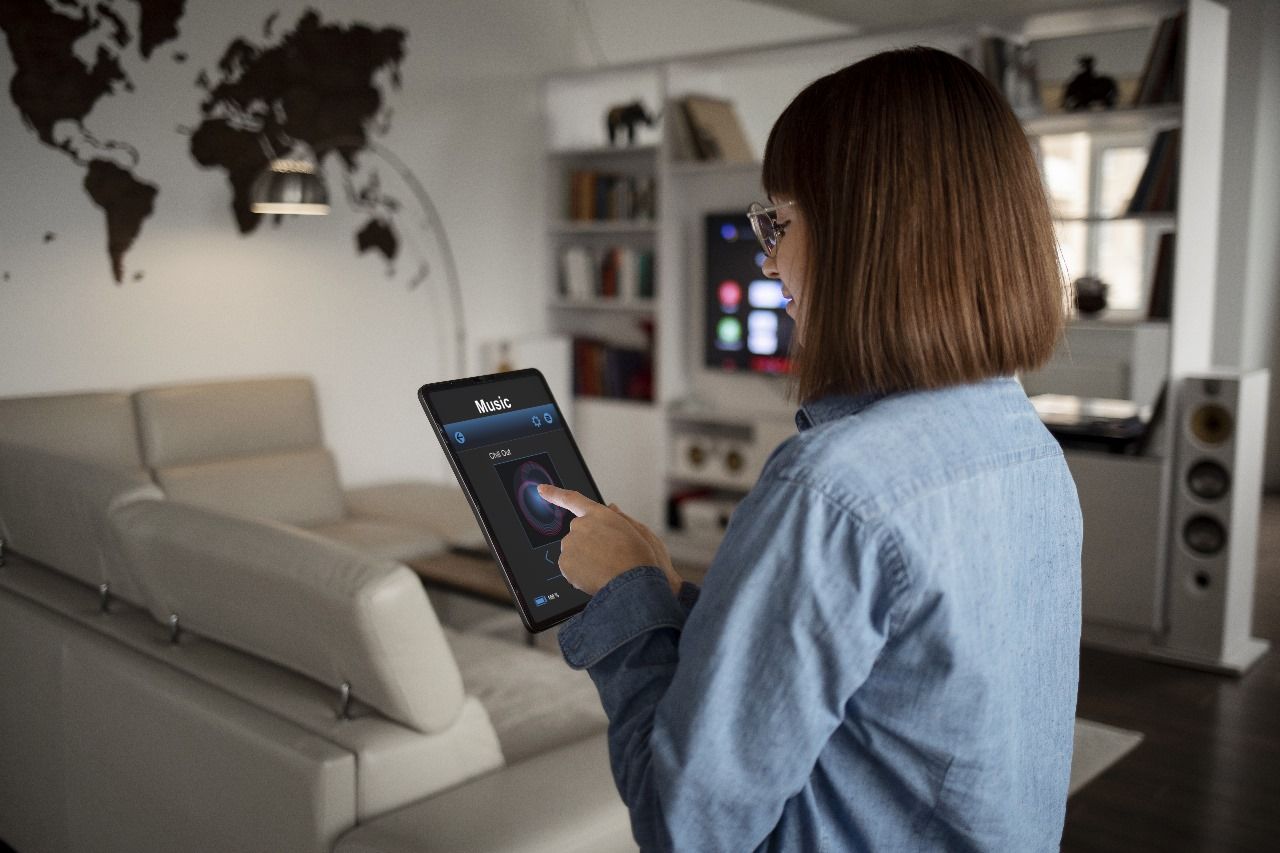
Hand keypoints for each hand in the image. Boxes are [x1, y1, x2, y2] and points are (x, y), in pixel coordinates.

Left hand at [537, 484, 682, 595]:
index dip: (554, 493)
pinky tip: (596, 577)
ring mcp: (571, 544)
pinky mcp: (565, 562)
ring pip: (573, 552)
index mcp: (599, 514)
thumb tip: (611, 508)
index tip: (541, 489)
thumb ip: (620, 518)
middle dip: (587, 544)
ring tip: (605, 569)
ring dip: (584, 559)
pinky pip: (569, 568)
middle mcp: (581, 526)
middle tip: (606, 557)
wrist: (633, 583)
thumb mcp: (638, 531)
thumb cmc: (639, 558)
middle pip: (577, 533)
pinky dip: (579, 573)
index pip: (572, 499)